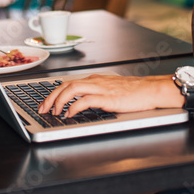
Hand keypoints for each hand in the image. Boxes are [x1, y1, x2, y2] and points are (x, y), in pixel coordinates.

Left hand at [38, 74, 177, 117]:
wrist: (151, 90)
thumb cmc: (135, 92)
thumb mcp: (111, 89)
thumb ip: (97, 92)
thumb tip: (82, 102)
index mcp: (95, 79)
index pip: (68, 83)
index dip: (54, 93)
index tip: (46, 103)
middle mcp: (95, 81)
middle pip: (65, 85)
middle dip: (50, 97)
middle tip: (42, 109)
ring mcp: (101, 88)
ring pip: (72, 89)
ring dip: (59, 101)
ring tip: (53, 112)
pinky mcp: (107, 98)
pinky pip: (85, 100)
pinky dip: (74, 107)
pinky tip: (69, 114)